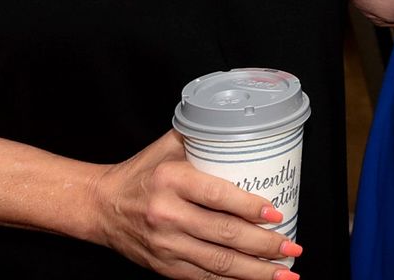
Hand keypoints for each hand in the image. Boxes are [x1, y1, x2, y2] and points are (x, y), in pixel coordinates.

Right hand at [88, 130, 302, 279]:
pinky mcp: (164, 267)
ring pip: (219, 263)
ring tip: (284, 272)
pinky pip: (204, 277)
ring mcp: (166, 245)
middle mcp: (168, 215)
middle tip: (292, 246)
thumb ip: (202, 138)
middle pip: (225, 234)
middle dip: (264, 245)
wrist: (101, 207)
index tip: (276, 213)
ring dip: (256, 271)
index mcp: (171, 181)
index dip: (250, 207)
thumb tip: (242, 128)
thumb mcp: (167, 147)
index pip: (218, 196)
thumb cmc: (140, 173)